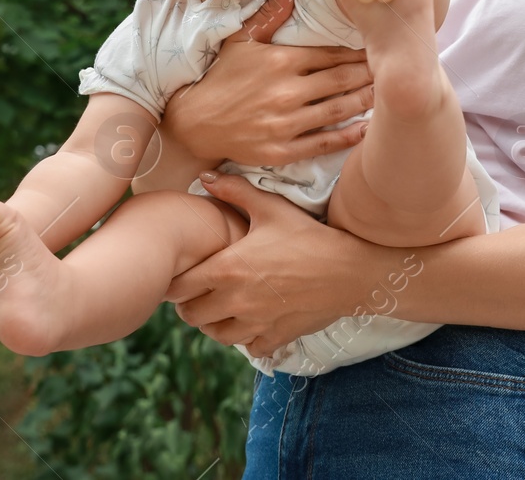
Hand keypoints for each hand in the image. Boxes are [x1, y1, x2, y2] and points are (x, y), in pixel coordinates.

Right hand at [161, 0, 374, 165]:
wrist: (193, 123)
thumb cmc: (220, 77)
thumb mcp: (240, 40)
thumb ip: (269, 13)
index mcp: (280, 61)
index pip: (330, 53)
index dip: (356, 51)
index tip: (375, 46)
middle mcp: (286, 92)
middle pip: (340, 80)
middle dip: (369, 73)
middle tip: (391, 67)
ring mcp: (285, 123)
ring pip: (337, 109)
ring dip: (364, 101)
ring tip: (386, 93)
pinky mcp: (282, 150)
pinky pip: (322, 142)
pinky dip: (347, 136)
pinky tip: (366, 128)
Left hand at [167, 172, 371, 355]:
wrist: (350, 269)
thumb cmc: (308, 235)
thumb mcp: (270, 207)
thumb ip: (233, 191)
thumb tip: (203, 177)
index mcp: (227, 269)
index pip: (179, 287)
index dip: (175, 281)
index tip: (182, 274)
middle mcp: (235, 301)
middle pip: (190, 315)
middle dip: (189, 304)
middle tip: (199, 291)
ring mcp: (255, 323)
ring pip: (216, 335)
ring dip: (214, 322)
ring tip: (221, 306)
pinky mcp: (275, 336)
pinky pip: (248, 347)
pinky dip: (246, 337)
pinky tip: (252, 320)